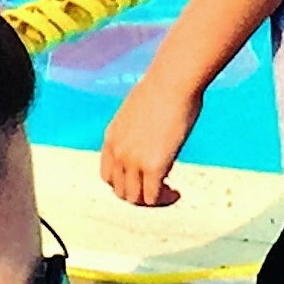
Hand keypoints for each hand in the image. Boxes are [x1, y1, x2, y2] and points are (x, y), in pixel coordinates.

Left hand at [99, 72, 198, 206]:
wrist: (172, 82)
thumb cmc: (164, 87)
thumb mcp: (140, 109)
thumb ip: (139, 127)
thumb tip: (154, 130)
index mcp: (111, 137)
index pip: (108, 175)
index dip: (125, 182)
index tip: (143, 179)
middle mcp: (118, 152)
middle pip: (120, 191)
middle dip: (138, 193)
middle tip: (159, 188)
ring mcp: (133, 161)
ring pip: (135, 199)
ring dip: (151, 201)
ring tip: (169, 193)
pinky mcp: (152, 167)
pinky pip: (153, 198)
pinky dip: (164, 200)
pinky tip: (176, 193)